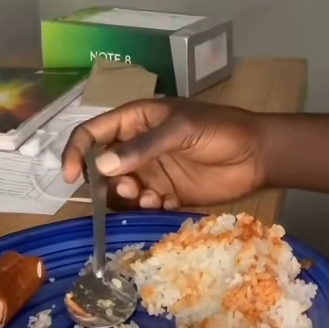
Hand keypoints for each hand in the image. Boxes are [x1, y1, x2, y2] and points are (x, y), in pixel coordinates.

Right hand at [62, 98, 266, 209]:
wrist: (258, 155)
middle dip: (105, 183)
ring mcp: (152, 171)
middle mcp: (139, 146)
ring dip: (127, 198)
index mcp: (137, 119)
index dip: (76, 151)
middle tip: (127, 190)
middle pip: (102, 167)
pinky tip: (165, 204)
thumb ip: (143, 147)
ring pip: (120, 190)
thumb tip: (101, 165)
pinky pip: (142, 206)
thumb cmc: (220, 130)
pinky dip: (146, 208)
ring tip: (150, 198)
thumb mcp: (181, 130)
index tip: (70, 177)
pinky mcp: (167, 193)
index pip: (93, 132)